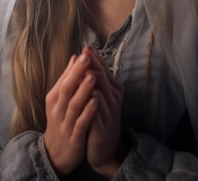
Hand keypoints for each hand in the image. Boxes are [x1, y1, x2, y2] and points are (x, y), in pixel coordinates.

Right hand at [43, 52, 97, 175]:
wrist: (55, 154)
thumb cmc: (61, 121)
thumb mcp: (60, 100)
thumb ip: (67, 80)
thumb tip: (75, 57)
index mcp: (54, 98)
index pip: (64, 79)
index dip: (75, 66)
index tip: (85, 51)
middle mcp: (58, 109)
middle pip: (66, 88)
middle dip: (77, 73)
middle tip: (87, 58)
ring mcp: (65, 123)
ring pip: (73, 105)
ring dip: (83, 90)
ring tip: (92, 77)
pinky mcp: (74, 137)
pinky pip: (80, 123)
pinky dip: (87, 112)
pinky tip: (95, 102)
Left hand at [83, 48, 127, 177]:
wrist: (105, 149)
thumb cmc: (99, 119)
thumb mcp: (98, 97)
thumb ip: (94, 78)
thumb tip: (85, 55)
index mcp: (111, 90)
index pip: (103, 70)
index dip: (94, 59)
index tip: (85, 47)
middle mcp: (112, 99)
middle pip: (102, 78)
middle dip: (93, 66)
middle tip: (85, 53)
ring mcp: (108, 113)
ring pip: (101, 93)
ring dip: (93, 82)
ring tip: (85, 71)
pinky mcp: (102, 128)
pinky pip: (98, 114)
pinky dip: (93, 104)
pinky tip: (89, 96)